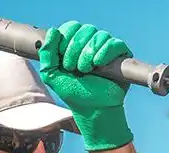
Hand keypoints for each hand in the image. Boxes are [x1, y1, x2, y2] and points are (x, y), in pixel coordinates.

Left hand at [39, 21, 134, 152]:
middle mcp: (91, 43)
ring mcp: (107, 48)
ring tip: (87, 71)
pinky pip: (115, 43)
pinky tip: (99, 65)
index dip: (66, 39)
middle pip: (85, 29)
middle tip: (75, 69)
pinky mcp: (121, 55)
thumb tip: (53, 31)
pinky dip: (105, 53)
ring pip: (100, 35)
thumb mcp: (51, 74)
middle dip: (76, 49)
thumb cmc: (74, 93)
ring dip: (89, 54)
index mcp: (75, 44)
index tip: (64, 61)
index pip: (72, 27)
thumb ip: (46, 53)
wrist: (93, 109)